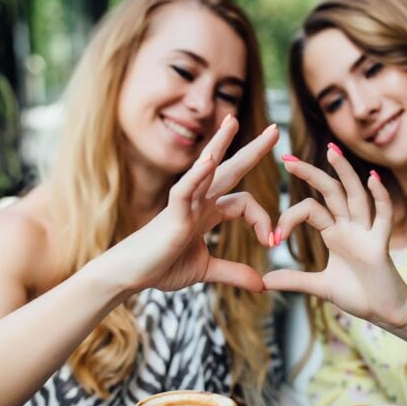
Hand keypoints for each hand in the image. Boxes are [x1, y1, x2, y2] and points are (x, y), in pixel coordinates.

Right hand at [108, 116, 278, 293]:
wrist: (131, 275)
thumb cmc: (162, 266)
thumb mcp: (206, 270)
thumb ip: (234, 273)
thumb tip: (261, 284)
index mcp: (207, 212)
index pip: (244, 203)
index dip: (263, 220)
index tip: (271, 242)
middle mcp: (198, 202)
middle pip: (231, 169)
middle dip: (253, 150)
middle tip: (275, 129)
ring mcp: (185, 204)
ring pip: (206, 168)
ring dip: (220, 143)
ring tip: (233, 121)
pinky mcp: (171, 214)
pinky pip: (184, 190)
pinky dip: (196, 175)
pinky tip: (209, 160)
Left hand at [262, 144, 406, 327]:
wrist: (386, 312)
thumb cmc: (360, 295)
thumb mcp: (320, 287)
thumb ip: (294, 280)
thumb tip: (265, 282)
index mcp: (335, 232)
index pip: (310, 209)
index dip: (289, 218)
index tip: (274, 238)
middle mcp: (351, 227)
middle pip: (331, 191)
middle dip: (311, 173)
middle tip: (288, 158)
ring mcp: (367, 233)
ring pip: (355, 195)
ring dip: (345, 172)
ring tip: (332, 150)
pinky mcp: (381, 245)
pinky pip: (383, 217)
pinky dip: (380, 197)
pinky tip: (373, 179)